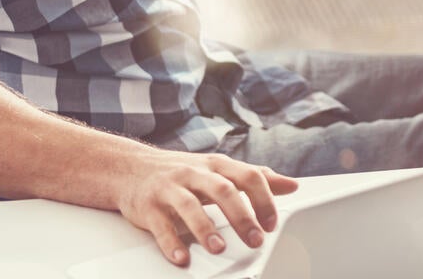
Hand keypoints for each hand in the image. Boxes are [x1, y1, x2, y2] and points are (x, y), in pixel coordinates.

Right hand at [115, 150, 299, 266]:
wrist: (130, 168)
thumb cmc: (182, 172)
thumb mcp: (219, 170)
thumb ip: (254, 178)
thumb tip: (292, 184)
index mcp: (215, 165)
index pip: (246, 176)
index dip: (262, 199)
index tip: (271, 224)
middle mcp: (193, 173)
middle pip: (222, 190)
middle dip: (241, 216)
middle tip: (255, 240)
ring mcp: (170, 189)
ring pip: (190, 206)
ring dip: (206, 229)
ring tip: (219, 249)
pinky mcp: (148, 207)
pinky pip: (160, 225)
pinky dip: (171, 243)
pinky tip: (182, 257)